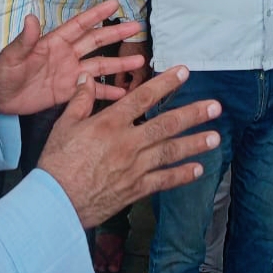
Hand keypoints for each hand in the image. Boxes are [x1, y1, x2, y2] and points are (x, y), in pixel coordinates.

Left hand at [0, 1, 146, 114]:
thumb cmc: (2, 73)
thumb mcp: (12, 56)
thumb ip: (25, 39)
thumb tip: (31, 17)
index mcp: (54, 42)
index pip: (79, 25)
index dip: (96, 15)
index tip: (114, 3)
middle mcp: (66, 55)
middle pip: (96, 42)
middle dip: (116, 34)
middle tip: (136, 27)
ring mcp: (69, 74)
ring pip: (99, 66)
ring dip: (118, 64)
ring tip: (139, 61)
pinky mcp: (68, 92)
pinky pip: (91, 91)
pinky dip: (106, 92)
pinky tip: (122, 93)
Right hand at [38, 66, 221, 227]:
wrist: (56, 201)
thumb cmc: (57, 162)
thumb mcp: (63, 125)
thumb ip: (80, 101)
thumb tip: (87, 79)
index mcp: (110, 124)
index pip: (143, 97)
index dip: (165, 83)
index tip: (184, 72)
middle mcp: (128, 143)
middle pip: (166, 124)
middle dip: (193, 114)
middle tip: (215, 107)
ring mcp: (134, 167)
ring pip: (170, 152)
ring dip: (195, 144)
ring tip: (215, 137)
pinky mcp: (135, 189)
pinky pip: (163, 181)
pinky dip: (181, 175)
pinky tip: (198, 170)